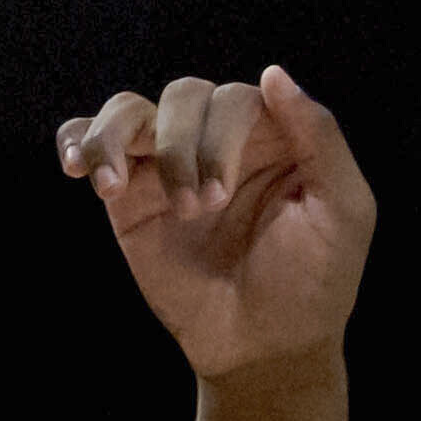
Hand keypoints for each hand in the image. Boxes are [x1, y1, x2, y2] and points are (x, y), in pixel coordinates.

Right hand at [50, 68, 376, 377]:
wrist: (265, 348)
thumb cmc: (316, 281)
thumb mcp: (343, 209)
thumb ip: (320, 136)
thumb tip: (273, 72)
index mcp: (272, 134)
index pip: (234, 99)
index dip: (218, 138)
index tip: (218, 199)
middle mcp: (217, 140)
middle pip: (181, 97)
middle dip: (179, 149)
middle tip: (196, 210)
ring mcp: (168, 167)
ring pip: (128, 111)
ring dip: (115, 138)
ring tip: (112, 185)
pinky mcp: (128, 200)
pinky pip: (90, 145)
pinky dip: (76, 140)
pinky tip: (77, 167)